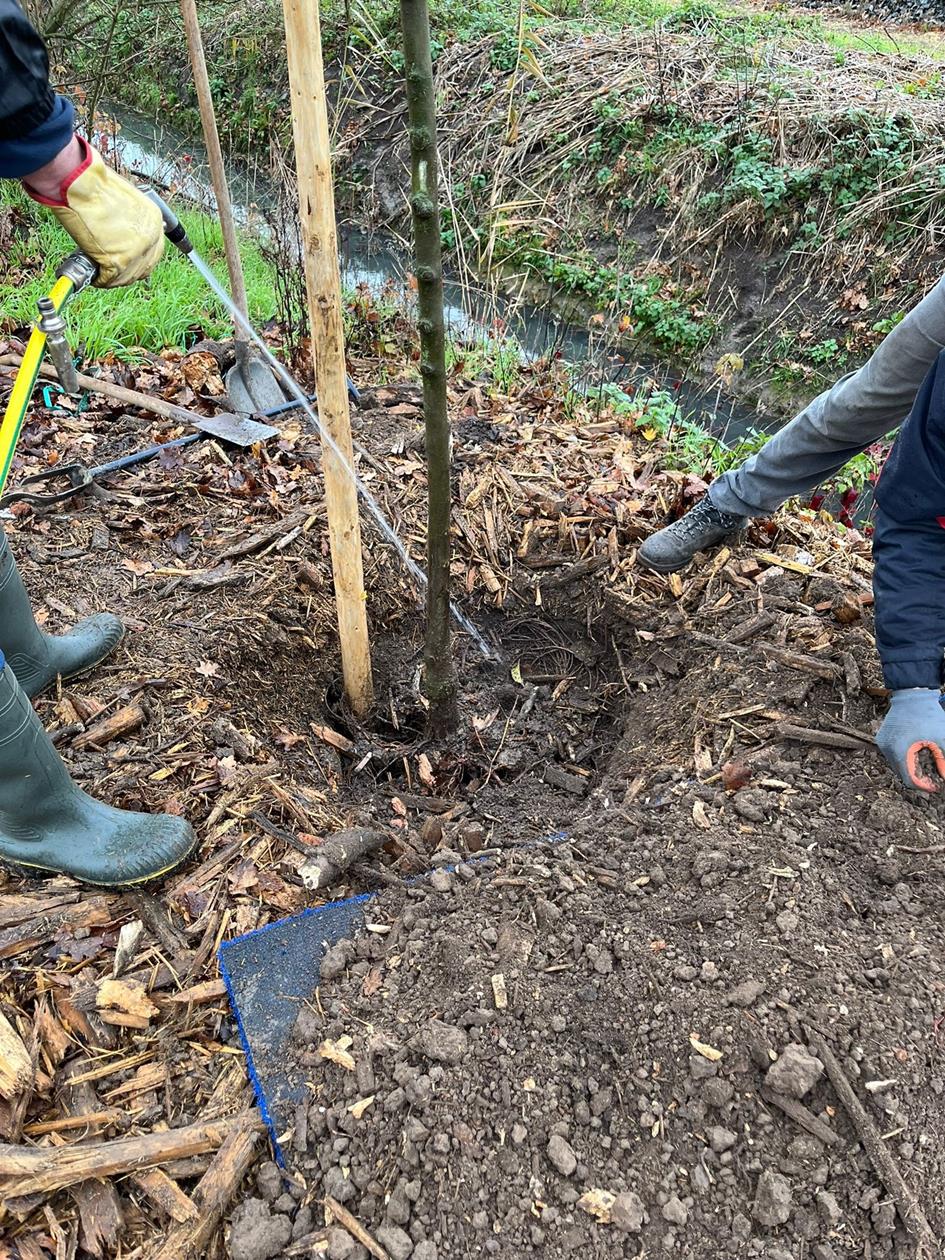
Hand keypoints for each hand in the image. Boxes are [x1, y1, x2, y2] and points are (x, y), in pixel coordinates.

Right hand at [23, 137, 163, 286]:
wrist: (81, 183)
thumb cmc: (94, 184)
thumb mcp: (123, 200)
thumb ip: (127, 218)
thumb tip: (120, 233)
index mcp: (153, 219)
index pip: (154, 249)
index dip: (140, 259)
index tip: (129, 261)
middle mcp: (150, 236)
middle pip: (144, 267)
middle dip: (129, 272)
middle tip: (114, 272)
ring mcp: (136, 251)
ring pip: (128, 276)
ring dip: (114, 279)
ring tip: (100, 274)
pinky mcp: (119, 261)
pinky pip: (111, 279)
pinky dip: (101, 280)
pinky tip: (94, 277)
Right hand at [876, 688, 944, 790]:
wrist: (912, 695)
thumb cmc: (927, 714)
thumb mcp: (941, 739)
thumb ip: (943, 760)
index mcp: (900, 751)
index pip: (909, 779)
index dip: (924, 785)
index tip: (936, 785)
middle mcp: (887, 749)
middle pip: (902, 774)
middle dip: (918, 777)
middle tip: (934, 775)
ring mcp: (882, 743)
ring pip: (897, 765)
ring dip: (911, 767)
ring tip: (926, 762)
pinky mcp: (882, 738)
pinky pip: (893, 755)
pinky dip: (905, 757)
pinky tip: (916, 752)